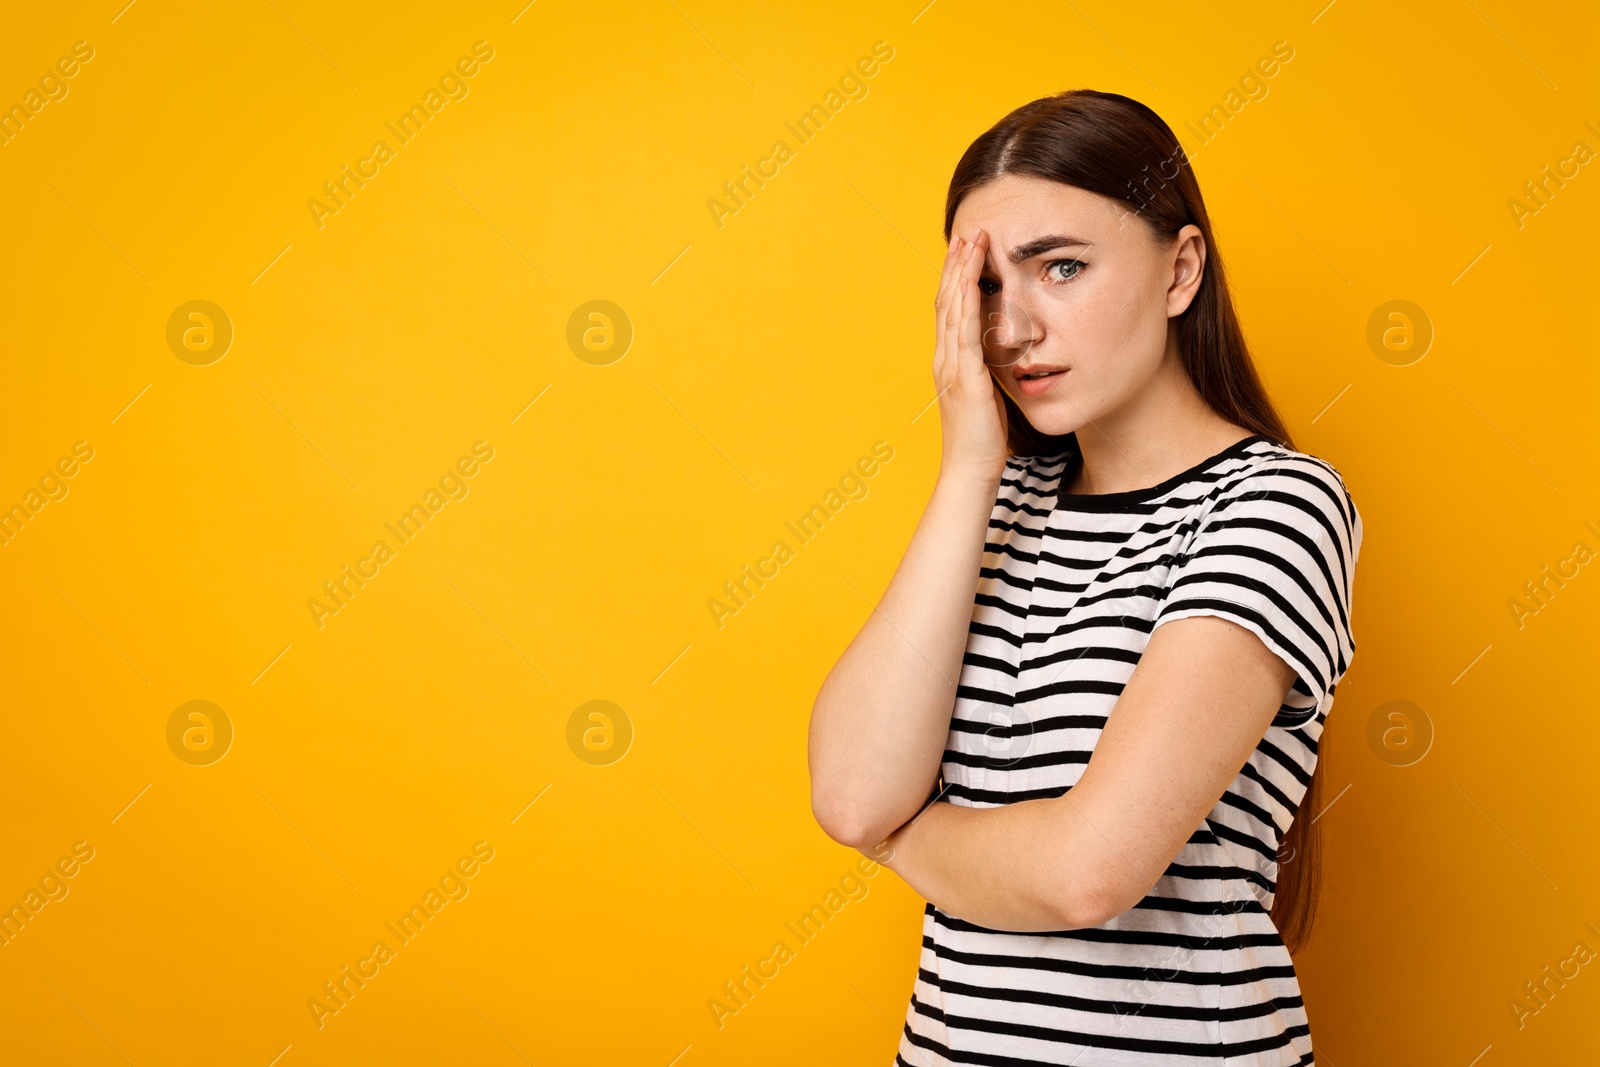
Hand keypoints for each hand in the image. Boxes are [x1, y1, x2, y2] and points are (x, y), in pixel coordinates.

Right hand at [934, 229, 1009, 485]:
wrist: (970, 470)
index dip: (957, 276)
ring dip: (961, 274)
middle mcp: (945, 358)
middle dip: (957, 265)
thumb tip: (1003, 347)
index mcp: (950, 360)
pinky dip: (965, 306)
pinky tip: (971, 283)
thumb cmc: (982, 437)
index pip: (950, 308)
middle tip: (968, 231)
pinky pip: (964, 335)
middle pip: (946, 300)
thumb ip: (988, 367)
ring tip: (971, 243)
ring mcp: (951, 367)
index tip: (968, 248)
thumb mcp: (986, 393)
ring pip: (952, 310)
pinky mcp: (965, 379)